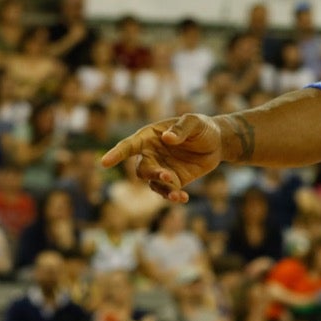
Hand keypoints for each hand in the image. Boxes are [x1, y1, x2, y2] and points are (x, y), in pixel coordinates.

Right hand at [100, 112, 227, 202]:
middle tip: (167, 175)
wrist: (217, 142)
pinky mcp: (174, 181)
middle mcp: (151, 154)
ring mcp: (161, 169)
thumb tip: (167, 138)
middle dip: (152, 174)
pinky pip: (168, 191)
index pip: (128, 146)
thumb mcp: (194, 122)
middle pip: (142, 169)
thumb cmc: (201, 127)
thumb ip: (181, 128)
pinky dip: (174, 196)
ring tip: (177, 193)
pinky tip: (183, 198)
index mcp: (149, 137)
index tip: (104, 163)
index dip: (116, 154)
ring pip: (153, 183)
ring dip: (163, 188)